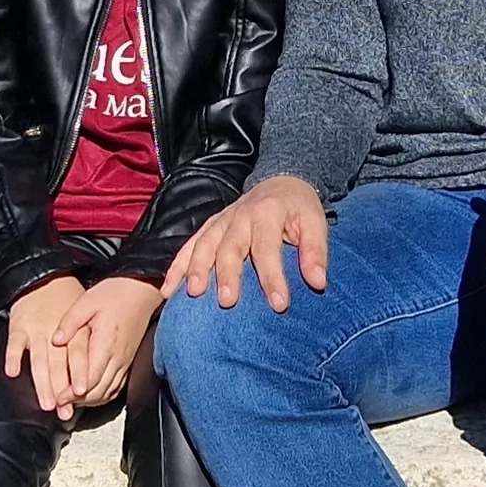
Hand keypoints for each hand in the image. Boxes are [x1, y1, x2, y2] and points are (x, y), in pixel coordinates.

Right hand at [7, 275, 86, 416]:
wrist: (42, 277)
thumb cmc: (64, 300)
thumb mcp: (85, 316)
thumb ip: (86, 342)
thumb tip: (92, 372)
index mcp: (74, 331)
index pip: (78, 356)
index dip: (78, 375)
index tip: (79, 393)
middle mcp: (55, 333)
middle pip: (58, 365)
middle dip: (60, 389)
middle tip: (62, 409)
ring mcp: (36, 330)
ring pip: (39, 360)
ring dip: (42, 382)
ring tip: (45, 401)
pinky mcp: (18, 326)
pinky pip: (14, 344)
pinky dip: (13, 357)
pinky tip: (13, 372)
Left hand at [47, 277, 166, 415]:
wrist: (141, 290)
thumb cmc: (115, 294)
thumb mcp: (87, 301)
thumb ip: (70, 322)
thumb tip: (55, 340)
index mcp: (106, 343)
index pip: (90, 378)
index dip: (74, 392)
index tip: (59, 397)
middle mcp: (118, 356)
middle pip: (99, 390)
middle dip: (78, 401)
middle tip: (61, 405)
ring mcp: (125, 360)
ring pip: (108, 391)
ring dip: (90, 400)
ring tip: (71, 402)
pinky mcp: (128, 360)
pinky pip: (116, 386)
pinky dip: (102, 394)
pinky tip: (90, 394)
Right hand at [163, 175, 328, 310]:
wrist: (280, 182)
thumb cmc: (299, 209)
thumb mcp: (316, 223)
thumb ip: (316, 252)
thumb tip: (318, 283)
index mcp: (268, 213)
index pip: (268, 247)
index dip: (273, 276)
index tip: (280, 304)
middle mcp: (239, 215)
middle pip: (230, 246)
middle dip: (227, 274)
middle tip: (227, 302)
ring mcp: (220, 221)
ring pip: (204, 244)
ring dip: (196, 269)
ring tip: (193, 294)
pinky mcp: (209, 228)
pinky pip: (188, 246)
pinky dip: (176, 267)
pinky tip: (168, 290)